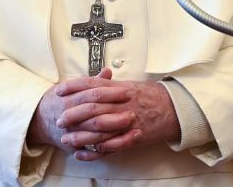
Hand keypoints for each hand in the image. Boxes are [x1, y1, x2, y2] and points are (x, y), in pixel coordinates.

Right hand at [27, 69, 136, 156]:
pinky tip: (121, 144)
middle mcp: (70, 117)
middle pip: (95, 116)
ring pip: (95, 135)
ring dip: (114, 132)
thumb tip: (108, 71)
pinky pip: (92, 151)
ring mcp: (72, 134)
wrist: (38, 120)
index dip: (110, 93)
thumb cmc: (58, 101)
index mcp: (70, 99)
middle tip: (132, 113)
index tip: (126, 92)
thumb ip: (92, 81)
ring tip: (131, 128)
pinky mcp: (75, 147)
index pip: (92, 94)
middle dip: (115, 115)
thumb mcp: (71, 87)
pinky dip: (106, 148)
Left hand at [55, 72, 179, 159]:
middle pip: (91, 107)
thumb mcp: (130, 85)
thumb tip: (97, 78)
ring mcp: (125, 121)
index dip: (73, 87)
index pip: (91, 84)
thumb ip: (111, 84)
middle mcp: (120, 103)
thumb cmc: (151, 95)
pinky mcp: (130, 137)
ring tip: (65, 139)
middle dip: (72, 114)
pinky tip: (81, 154)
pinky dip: (93, 152)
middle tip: (58, 119)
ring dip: (79, 135)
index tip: (59, 90)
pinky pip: (109, 147)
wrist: (174, 108)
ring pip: (98, 129)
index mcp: (118, 89)